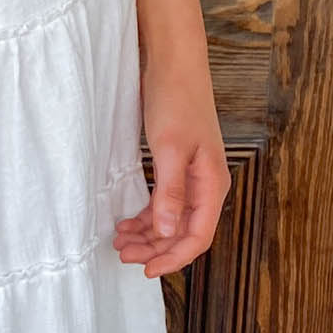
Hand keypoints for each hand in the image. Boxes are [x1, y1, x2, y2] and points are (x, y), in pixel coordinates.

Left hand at [113, 43, 229, 278]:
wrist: (174, 63)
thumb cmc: (176, 100)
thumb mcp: (170, 148)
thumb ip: (169, 192)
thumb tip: (165, 231)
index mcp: (212, 184)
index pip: (197, 237)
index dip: (172, 258)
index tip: (145, 270)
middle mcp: (207, 185)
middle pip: (184, 233)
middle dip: (155, 249)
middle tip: (123, 255)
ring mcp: (193, 177)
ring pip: (172, 220)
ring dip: (148, 236)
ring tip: (119, 241)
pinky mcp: (178, 167)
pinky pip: (165, 203)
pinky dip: (146, 216)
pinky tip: (126, 222)